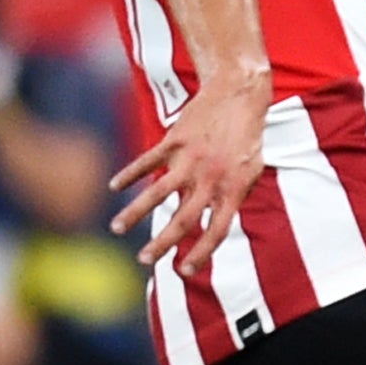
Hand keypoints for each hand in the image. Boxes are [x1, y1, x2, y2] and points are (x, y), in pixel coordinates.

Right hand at [109, 72, 269, 275]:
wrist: (239, 94)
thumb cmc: (247, 137)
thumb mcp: (252, 171)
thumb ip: (232, 197)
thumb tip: (211, 221)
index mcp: (234, 189)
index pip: (217, 230)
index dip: (202, 253)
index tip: (183, 271)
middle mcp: (211, 178)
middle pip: (183, 219)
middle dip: (162, 244)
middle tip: (144, 261)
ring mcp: (191, 160)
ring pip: (157, 193)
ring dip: (135, 213)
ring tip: (116, 229)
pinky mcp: (174, 141)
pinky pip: (147, 162)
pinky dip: (128, 174)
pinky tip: (113, 187)